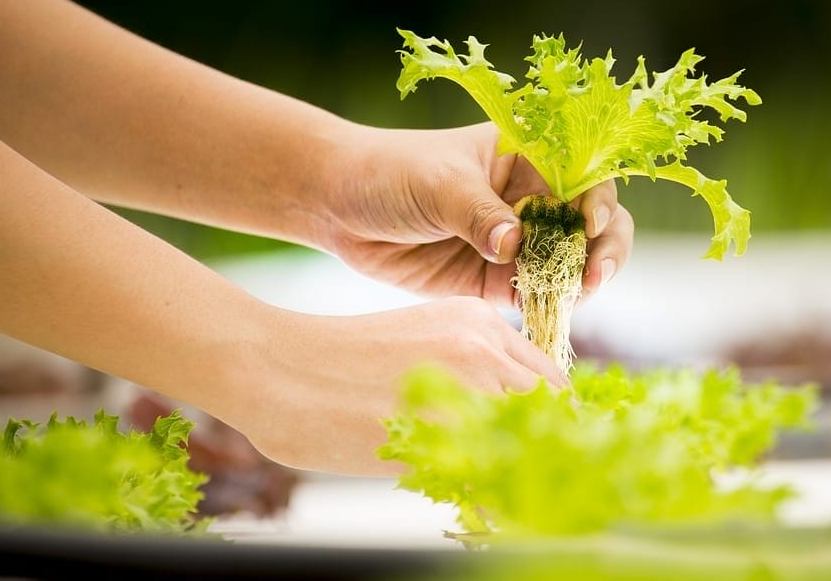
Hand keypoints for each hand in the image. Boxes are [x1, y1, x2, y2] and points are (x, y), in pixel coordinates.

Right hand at [232, 297, 567, 474]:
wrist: (276, 368)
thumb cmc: (339, 364)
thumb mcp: (420, 342)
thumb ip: (469, 370)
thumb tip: (509, 420)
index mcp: (479, 321)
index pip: (550, 380)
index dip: (553, 422)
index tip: (546, 451)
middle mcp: (482, 347)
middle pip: (552, 411)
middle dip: (549, 450)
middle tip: (535, 484)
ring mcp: (463, 388)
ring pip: (530, 444)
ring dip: (524, 474)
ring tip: (508, 499)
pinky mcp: (438, 432)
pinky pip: (491, 479)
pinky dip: (493, 501)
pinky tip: (478, 510)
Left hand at [307, 121, 633, 306]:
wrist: (338, 205)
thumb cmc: (391, 173)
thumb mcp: (438, 185)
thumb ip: (478, 214)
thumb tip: (514, 245)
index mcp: (528, 157)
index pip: (583, 176)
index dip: (598, 202)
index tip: (590, 226)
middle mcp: (531, 198)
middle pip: (591, 224)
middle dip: (603, 249)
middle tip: (594, 276)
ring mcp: (517, 241)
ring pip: (569, 264)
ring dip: (578, 282)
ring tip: (573, 297)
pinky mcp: (495, 279)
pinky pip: (535, 294)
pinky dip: (548, 305)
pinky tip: (548, 313)